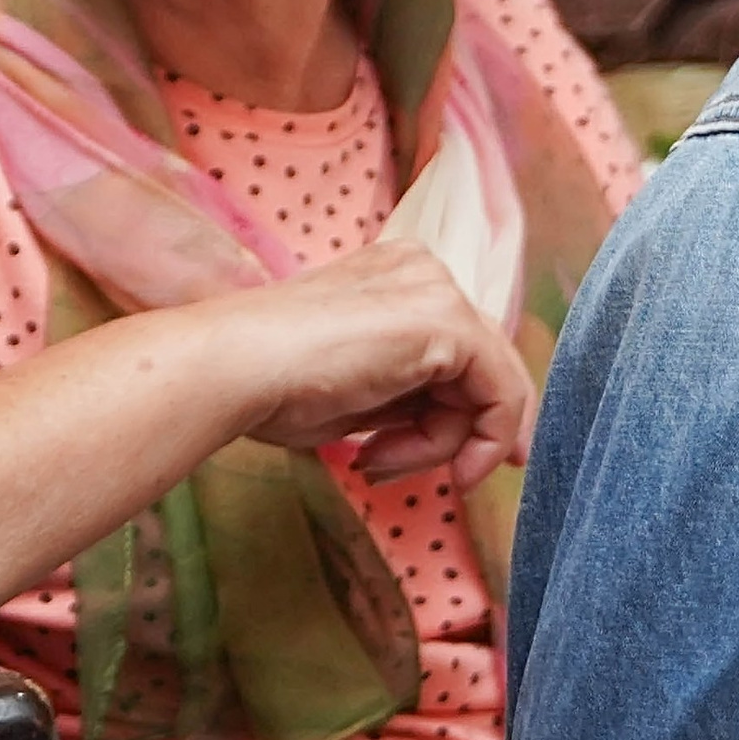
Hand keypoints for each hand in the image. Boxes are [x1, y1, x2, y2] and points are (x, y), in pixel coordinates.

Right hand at [208, 245, 533, 491]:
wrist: (236, 367)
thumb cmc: (271, 384)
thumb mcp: (355, 386)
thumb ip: (406, 394)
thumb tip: (451, 428)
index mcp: (393, 275)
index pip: (456, 347)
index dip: (466, 410)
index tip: (459, 463)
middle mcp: (421, 270)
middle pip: (479, 365)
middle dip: (454, 431)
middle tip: (409, 468)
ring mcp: (437, 291)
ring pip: (489, 385)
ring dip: (441, 443)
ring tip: (378, 458)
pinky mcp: (449, 322)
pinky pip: (502, 394)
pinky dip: (485, 442)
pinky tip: (449, 467)